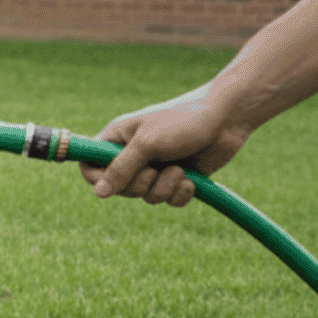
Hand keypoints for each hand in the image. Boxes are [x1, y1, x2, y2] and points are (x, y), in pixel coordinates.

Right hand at [84, 89, 252, 207]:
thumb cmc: (183, 121)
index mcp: (117, 139)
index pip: (90, 166)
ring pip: (146, 196)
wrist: (228, 118)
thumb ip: (120, 168)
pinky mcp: (176, 178)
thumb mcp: (147, 143)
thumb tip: (98, 193)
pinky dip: (180, 193)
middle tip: (155, 169)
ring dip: (164, 187)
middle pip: (119, 188)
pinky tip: (191, 180)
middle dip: (140, 184)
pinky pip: (168, 200)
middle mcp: (133, 155)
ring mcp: (155, 168)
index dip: (97, 178)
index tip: (113, 180)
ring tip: (180, 170)